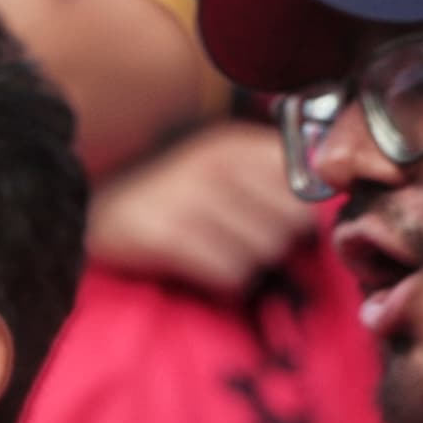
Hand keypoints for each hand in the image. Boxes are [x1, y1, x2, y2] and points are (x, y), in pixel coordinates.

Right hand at [87, 125, 318, 296]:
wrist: (94, 208)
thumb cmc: (175, 193)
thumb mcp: (223, 166)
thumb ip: (275, 174)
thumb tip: (328, 204)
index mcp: (238, 143)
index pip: (309, 182)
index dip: (308, 209)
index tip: (290, 220)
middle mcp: (217, 163)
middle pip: (295, 222)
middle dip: (280, 238)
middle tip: (249, 239)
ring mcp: (190, 197)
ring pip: (267, 250)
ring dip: (251, 261)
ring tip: (222, 250)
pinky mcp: (166, 235)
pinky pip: (231, 272)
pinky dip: (226, 278)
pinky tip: (205, 265)